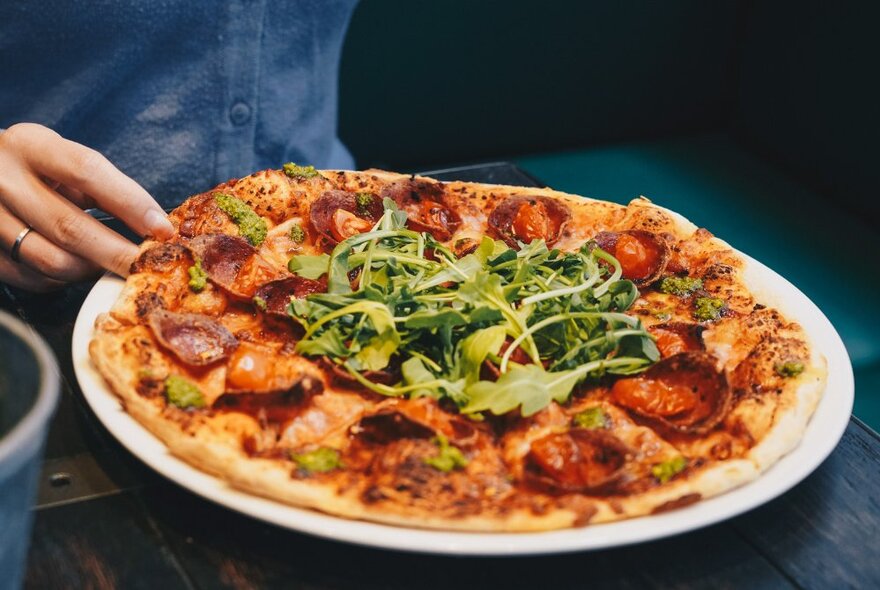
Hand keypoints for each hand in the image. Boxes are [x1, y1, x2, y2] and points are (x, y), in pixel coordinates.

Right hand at [0, 123, 173, 290]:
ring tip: (109, 264)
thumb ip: (101, 185)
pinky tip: (75, 268)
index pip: (88, 172)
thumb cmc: (30, 166)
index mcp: (31, 146)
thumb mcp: (59, 158)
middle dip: (118, 253)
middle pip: (70, 227)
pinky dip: (62, 280)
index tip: (162, 229)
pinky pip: (33, 279)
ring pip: (53, 260)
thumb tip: (153, 224)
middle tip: (146, 266)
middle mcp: (3, 179)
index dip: (131, 203)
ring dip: (92, 270)